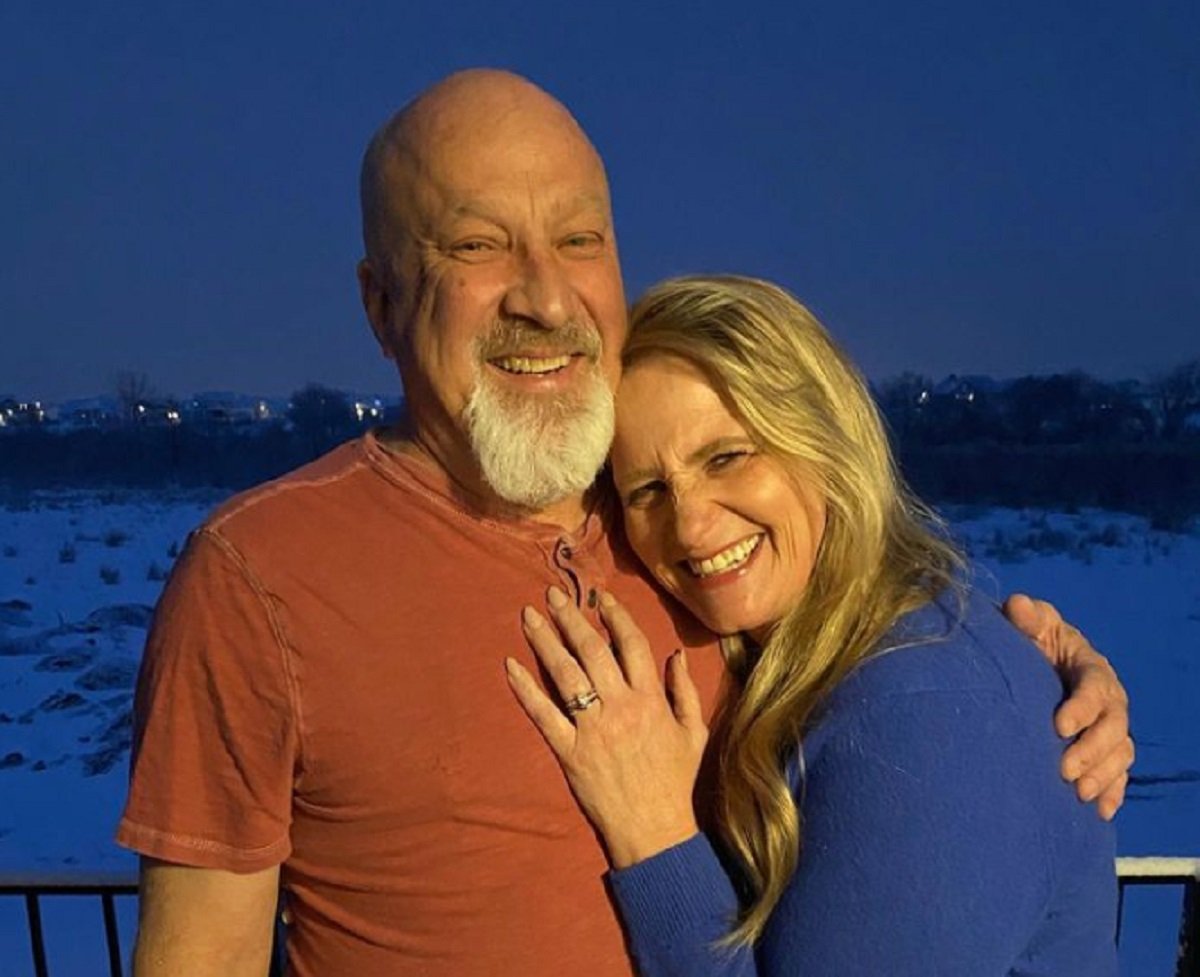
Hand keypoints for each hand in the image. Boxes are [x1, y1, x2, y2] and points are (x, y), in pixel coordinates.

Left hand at [505, 587, 707, 867]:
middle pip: (591, 651)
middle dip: (570, 618)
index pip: (630, 645)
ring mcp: (592, 729)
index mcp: (650, 700)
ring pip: (564, 675)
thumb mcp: (692, 732)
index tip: (599, 599)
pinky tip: (510, 666)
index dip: (614, 618)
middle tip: (551, 594)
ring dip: (544, 641)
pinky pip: (543, 715)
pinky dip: (525, 689)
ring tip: (528, 615)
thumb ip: (684, 691)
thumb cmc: (676, 781)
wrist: (655, 830)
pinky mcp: (569, 752)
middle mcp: (620, 707)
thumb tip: (675, 655)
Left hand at [1003, 594, 1132, 819]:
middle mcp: (1109, 698)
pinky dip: (1113, 792)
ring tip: (1080, 794)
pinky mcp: (1105, 748)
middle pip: (1114, 726)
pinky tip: (1100, 811)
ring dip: (1104, 775)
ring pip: (1120, 753)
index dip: (1082, 708)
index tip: (1058, 727)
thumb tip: (1018, 605)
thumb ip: (1026, 617)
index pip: (1096, 687)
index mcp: (1091, 666)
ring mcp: (1109, 725)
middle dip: (1093, 750)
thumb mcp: (1029, 623)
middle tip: (1065, 770)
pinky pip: (1119, 772)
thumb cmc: (1031, 639)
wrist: (1034, 662)